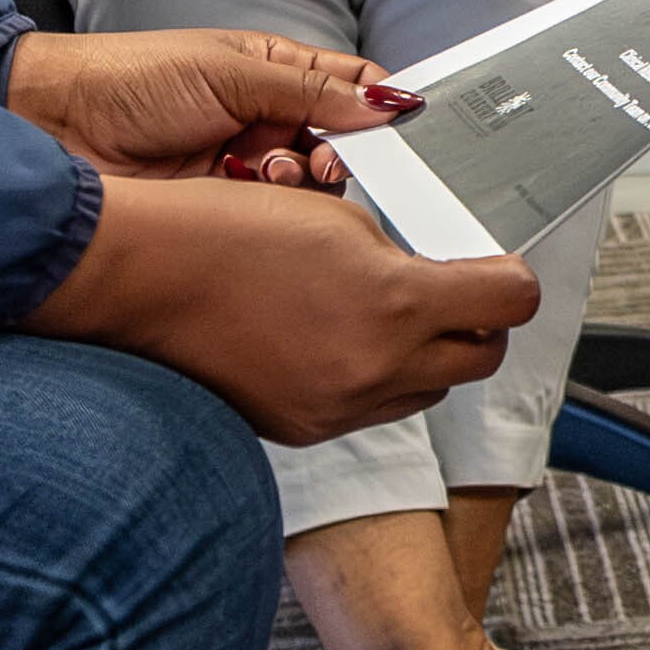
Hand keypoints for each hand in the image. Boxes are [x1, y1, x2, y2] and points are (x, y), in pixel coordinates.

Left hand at [7, 27, 410, 184]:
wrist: (52, 130)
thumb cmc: (128, 79)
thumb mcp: (228, 71)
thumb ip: (310, 90)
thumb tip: (384, 104)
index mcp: (276, 72)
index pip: (352, 87)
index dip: (382, 106)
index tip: (403, 127)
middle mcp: (268, 120)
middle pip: (342, 145)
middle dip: (343, 153)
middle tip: (326, 160)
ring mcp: (247, 168)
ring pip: (311, 187)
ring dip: (302, 181)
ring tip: (270, 171)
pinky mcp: (224, 213)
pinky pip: (273, 218)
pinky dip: (272, 210)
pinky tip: (247, 193)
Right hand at [29, 173, 539, 443]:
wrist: (139, 278)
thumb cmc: (226, 232)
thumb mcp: (340, 220)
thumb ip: (407, 256)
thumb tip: (443, 276)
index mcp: (397, 304)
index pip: (508, 303)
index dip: (511, 280)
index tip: (500, 269)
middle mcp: (377, 368)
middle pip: (478, 357)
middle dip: (477, 323)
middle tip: (457, 292)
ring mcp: (338, 408)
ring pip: (425, 390)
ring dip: (424, 356)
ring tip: (384, 315)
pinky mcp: (301, 430)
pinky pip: (367, 410)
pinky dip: (370, 380)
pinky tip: (333, 342)